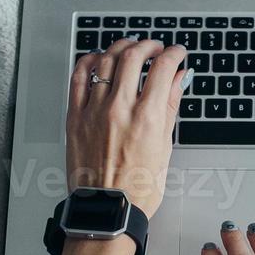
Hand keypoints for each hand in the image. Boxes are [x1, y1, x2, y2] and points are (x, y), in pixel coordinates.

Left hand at [66, 38, 187, 218]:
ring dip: (120, 47)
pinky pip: (78, 78)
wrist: (108, 209)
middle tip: (154, 47)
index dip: (173, 54)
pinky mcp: (75, 117)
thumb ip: (170, 106)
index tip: (176, 53)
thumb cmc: (137, 187)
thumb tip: (179, 80)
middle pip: (133, 56)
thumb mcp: (164, 146)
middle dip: (148, 45)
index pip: (163, 68)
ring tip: (129, 49)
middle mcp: (120, 109)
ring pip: (105, 61)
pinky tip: (98, 59)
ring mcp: (94, 111)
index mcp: (147, 118)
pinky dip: (89, 62)